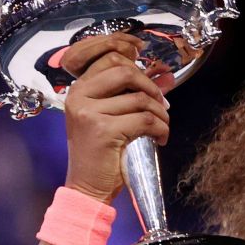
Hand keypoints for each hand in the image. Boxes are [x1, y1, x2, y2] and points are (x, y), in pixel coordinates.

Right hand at [59, 33, 178, 203]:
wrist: (88, 188)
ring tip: (161, 128)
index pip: (109, 57)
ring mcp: (89, 113)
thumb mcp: (112, 117)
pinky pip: (145, 120)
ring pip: (140, 99)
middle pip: (125, 71)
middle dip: (151, 88)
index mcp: (78, 89)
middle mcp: (79, 96)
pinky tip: (160, 139)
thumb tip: (166, 76)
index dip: (136, 63)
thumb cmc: (101, 153)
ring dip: (160, 114)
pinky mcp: (104, 130)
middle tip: (161, 106)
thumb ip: (133, 94)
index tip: (153, 81)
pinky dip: (161, 129)